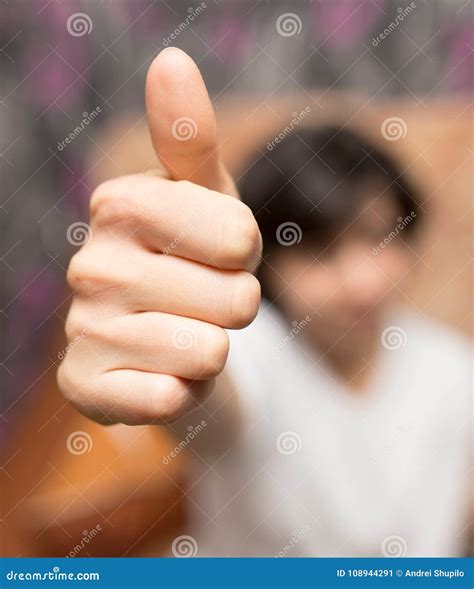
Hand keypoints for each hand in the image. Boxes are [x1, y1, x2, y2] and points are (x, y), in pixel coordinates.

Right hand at [57, 48, 261, 424]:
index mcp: (120, 206)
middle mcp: (90, 266)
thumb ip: (191, 137)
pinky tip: (162, 378)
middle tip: (203, 305)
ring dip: (213, 352)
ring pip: (211, 351)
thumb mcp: (209, 198)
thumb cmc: (197, 261)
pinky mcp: (86, 389)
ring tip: (184, 339)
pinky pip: (170, 399)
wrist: (172, 340)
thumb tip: (172, 60)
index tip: (221, 255)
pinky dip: (185, 395)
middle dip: (234, 309)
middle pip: (235, 299)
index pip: (241, 237)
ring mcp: (84, 331)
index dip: (247, 254)